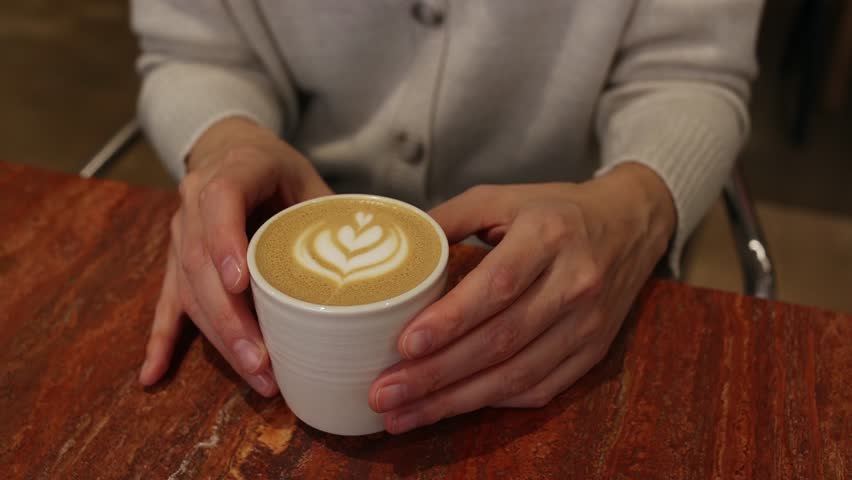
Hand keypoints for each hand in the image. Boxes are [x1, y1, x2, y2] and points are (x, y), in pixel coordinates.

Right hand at [139, 117, 332, 394]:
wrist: (229, 150)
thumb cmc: (275, 168)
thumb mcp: (307, 177)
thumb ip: (331, 213)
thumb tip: (376, 259)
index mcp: (232, 172)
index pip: (220, 201)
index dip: (226, 242)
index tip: (240, 284)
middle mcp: (194, 204)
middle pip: (201, 262)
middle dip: (231, 317)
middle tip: (263, 360)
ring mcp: (180, 234)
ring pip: (189, 290)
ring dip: (219, 337)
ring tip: (255, 374)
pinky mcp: (175, 261)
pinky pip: (167, 301)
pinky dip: (161, 340)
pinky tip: (153, 374)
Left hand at [368, 163, 675, 432]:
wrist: (631, 224)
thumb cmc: (554, 210)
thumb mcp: (501, 197)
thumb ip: (448, 218)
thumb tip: (394, 249)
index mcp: (549, 234)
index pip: (498, 285)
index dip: (452, 320)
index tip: (406, 344)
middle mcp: (575, 282)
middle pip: (502, 340)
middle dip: (438, 374)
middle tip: (385, 393)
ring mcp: (589, 323)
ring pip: (517, 374)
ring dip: (456, 400)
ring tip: (405, 413)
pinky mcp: (594, 351)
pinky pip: (540, 388)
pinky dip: (492, 402)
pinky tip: (452, 407)